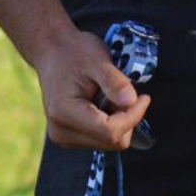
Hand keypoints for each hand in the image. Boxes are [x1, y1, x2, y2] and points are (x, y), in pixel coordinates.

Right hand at [34, 28, 150, 150]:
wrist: (51, 52)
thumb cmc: (73, 52)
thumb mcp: (97, 58)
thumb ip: (115, 81)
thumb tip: (131, 101)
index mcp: (65, 113)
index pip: (110, 131)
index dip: (133, 117)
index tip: (144, 98)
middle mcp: (62, 132)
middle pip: (112, 141)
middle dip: (126, 119)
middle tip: (122, 93)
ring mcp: (65, 138)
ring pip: (109, 143)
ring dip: (118, 121)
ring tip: (107, 96)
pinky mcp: (70, 138)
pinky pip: (101, 139)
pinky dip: (110, 123)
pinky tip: (101, 104)